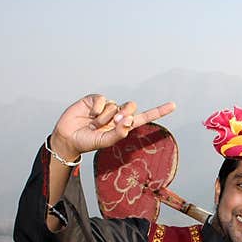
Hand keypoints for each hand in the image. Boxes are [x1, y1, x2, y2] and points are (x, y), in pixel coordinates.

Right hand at [49, 94, 175, 161]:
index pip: (144, 117)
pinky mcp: (95, 99)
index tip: (173, 105)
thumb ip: (118, 133)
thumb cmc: (88, 142)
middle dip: (123, 114)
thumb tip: (128, 120)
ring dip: (105, 117)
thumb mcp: (105, 142)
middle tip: (111, 123)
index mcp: (124, 125)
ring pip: (115, 105)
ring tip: (95, 123)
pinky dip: (97, 108)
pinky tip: (90, 115)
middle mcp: (117, 114)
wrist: (68, 137)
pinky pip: (103, 99)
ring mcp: (107, 106)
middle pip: (131, 106)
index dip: (159, 111)